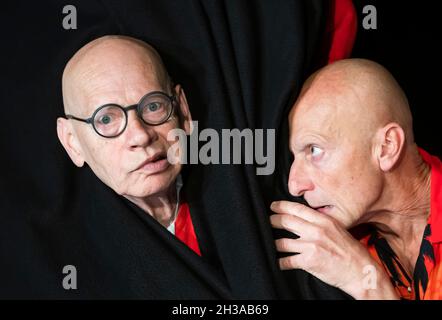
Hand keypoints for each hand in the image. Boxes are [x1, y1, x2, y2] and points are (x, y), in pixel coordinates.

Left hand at [270, 200, 398, 298]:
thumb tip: (304, 220)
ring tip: (272, 244)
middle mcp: (316, 231)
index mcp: (324, 221)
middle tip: (268, 222)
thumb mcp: (338, 230)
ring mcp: (311, 246)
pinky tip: (280, 262)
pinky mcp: (308, 261)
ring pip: (282, 242)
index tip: (274, 206)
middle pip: (286, 221)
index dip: (281, 206)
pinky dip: (281, 262)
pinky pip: (287, 260)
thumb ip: (321, 223)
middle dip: (273, 221)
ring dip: (274, 243)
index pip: (297, 209)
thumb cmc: (352, 252)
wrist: (362, 271)